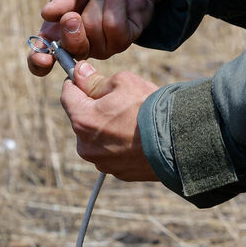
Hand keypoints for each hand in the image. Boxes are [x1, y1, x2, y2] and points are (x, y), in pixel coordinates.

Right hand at [28, 0, 165, 76]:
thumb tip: (48, 14)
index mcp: (56, 33)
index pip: (42, 59)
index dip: (40, 63)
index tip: (45, 59)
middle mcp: (78, 45)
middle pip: (73, 50)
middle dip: (72, 30)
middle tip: (73, 14)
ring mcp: (101, 46)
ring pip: (94, 31)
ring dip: (97, 3)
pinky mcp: (122, 41)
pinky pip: (114, 27)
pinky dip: (114, 3)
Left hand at [61, 62, 158, 180]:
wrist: (177, 142)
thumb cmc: (150, 108)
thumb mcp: (123, 82)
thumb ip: (96, 80)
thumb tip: (80, 74)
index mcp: (82, 120)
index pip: (67, 95)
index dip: (76, 83)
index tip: (86, 78)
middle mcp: (86, 146)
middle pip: (82, 119)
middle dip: (94, 108)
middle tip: (119, 101)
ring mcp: (101, 162)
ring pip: (97, 138)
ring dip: (107, 128)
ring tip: (132, 121)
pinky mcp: (117, 172)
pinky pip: (112, 153)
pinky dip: (120, 144)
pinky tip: (138, 137)